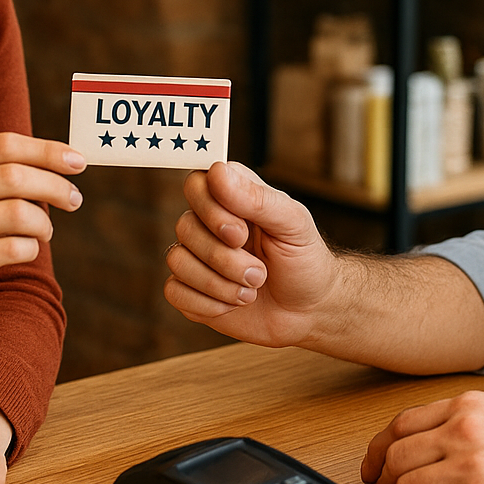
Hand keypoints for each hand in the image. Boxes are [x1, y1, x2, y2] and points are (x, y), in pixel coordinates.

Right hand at [0, 133, 83, 353]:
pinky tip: (27, 249)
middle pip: (13, 176)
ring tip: (45, 230)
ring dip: (44, 222)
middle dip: (55, 186)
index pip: (4, 145)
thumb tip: (68, 160)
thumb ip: (6, 174)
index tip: (78, 161)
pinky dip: (31, 247)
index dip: (46, 150)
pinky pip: (13, 248)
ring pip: (18, 213)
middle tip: (75, 199)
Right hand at [163, 161, 337, 347]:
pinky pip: (175, 292)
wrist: (308, 311)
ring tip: (252, 288)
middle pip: (184, 226)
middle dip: (225, 257)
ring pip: (178, 261)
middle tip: (260, 271)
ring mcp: (196, 256)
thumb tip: (218, 172)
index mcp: (232, 195)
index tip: (242, 233)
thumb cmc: (304, 260)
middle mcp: (208, 222)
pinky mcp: (189, 289)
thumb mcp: (293, 224)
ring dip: (220, 284)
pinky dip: (209, 304)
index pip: (196, 184)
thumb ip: (257, 197)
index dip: (212, 211)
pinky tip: (234, 303)